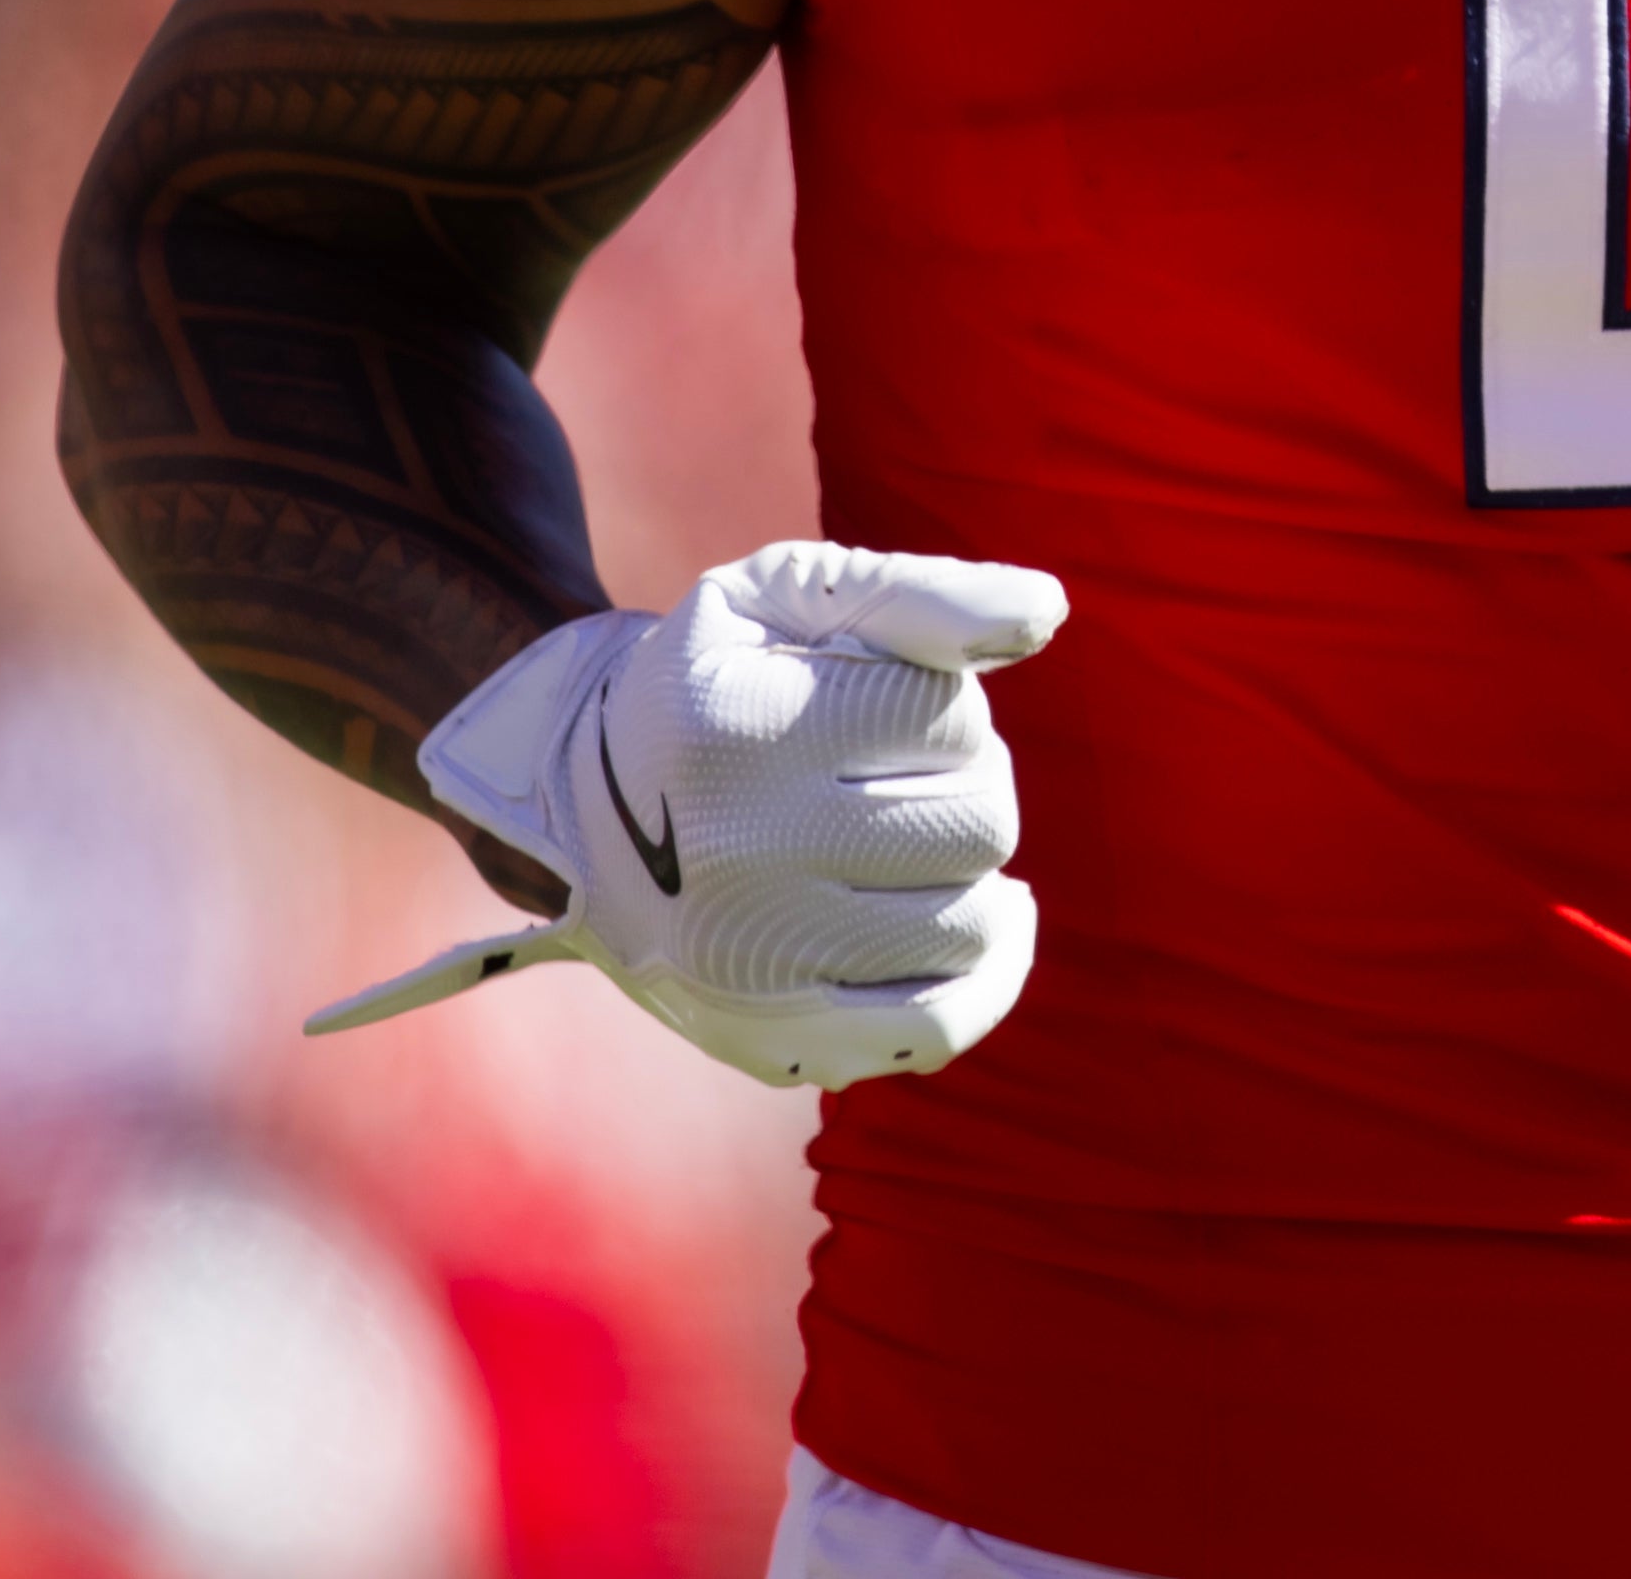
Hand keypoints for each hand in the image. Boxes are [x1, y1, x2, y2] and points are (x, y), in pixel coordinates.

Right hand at [301, 541, 1069, 1087]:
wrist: (583, 806)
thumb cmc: (723, 682)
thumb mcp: (791, 596)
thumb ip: (920, 590)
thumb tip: (1047, 610)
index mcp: (737, 730)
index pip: (950, 718)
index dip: (940, 704)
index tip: (874, 707)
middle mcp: (735, 857)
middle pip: (976, 825)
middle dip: (967, 783)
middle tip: (898, 775)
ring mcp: (750, 966)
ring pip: (972, 922)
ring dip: (966, 869)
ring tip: (911, 838)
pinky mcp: (770, 1040)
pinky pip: (938, 1028)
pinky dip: (989, 974)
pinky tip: (987, 917)